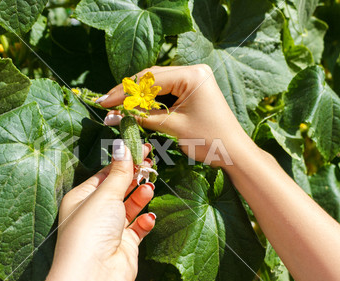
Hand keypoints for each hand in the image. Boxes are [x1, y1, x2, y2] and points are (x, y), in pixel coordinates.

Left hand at [37, 140, 155, 280]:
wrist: (94, 275)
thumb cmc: (89, 232)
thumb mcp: (104, 194)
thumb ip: (119, 172)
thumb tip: (122, 146)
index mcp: (82, 198)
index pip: (105, 174)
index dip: (123, 161)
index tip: (141, 149)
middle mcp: (94, 213)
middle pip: (119, 189)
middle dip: (134, 177)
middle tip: (150, 165)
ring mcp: (110, 229)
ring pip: (130, 207)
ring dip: (140, 197)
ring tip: (148, 188)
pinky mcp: (124, 245)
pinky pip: (138, 228)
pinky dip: (145, 221)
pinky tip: (148, 217)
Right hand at [99, 65, 255, 166]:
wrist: (234, 152)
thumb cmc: (209, 140)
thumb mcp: (173, 127)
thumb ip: (143, 117)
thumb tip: (113, 115)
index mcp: (191, 75)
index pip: (149, 80)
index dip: (124, 92)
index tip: (104, 102)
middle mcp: (193, 70)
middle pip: (151, 78)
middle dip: (128, 92)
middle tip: (106, 103)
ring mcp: (194, 78)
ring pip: (156, 83)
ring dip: (137, 95)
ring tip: (116, 105)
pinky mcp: (193, 88)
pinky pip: (166, 90)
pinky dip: (150, 99)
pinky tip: (135, 105)